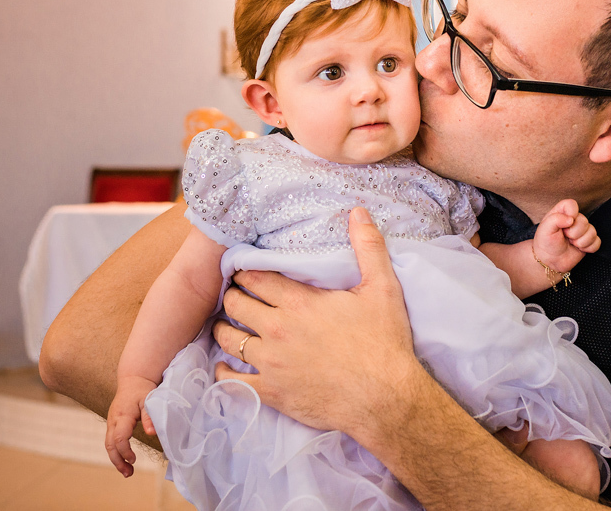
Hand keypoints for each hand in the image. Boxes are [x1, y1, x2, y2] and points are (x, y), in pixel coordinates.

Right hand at [104, 375, 156, 476]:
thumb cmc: (142, 390)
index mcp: (122, 416)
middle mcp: (113, 420)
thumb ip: (149, 417)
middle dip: (117, 461)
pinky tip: (125, 460)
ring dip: (116, 459)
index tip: (134, 459)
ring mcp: (111, 422)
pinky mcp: (113, 424)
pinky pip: (111, 441)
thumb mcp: (149, 400)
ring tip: (128, 472)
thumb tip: (151, 433)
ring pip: (108, 444)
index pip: (119, 438)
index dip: (125, 451)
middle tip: (129, 473)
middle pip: (109, 445)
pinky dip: (116, 452)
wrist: (133, 380)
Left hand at [211, 208, 421, 437]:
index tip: (243, 270)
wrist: (386, 400)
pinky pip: (233, 381)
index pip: (254, 277)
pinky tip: (226, 367)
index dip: (244, 271)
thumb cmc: (384, 344)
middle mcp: (277, 329)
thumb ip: (368, 247)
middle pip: (235, 304)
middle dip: (232, 296)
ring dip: (225, 330)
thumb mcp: (382, 289)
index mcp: (298, 302)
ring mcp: (271, 363)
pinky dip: (225, 372)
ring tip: (228, 326)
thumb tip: (358, 212)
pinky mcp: (272, 393)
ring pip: (228, 340)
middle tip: (236, 296)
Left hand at [533, 199, 599, 274]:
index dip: (571, 213)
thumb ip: (555, 219)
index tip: (565, 223)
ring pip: (592, 232)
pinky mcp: (589, 242)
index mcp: (562, 213)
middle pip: (584, 220)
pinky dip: (588, 248)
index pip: (572, 204)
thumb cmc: (545, 243)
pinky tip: (579, 249)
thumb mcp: (545, 229)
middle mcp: (573, 220)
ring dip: (581, 242)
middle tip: (565, 237)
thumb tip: (571, 219)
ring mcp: (582, 231)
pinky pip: (597, 242)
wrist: (550, 261)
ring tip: (571, 243)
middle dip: (574, 233)